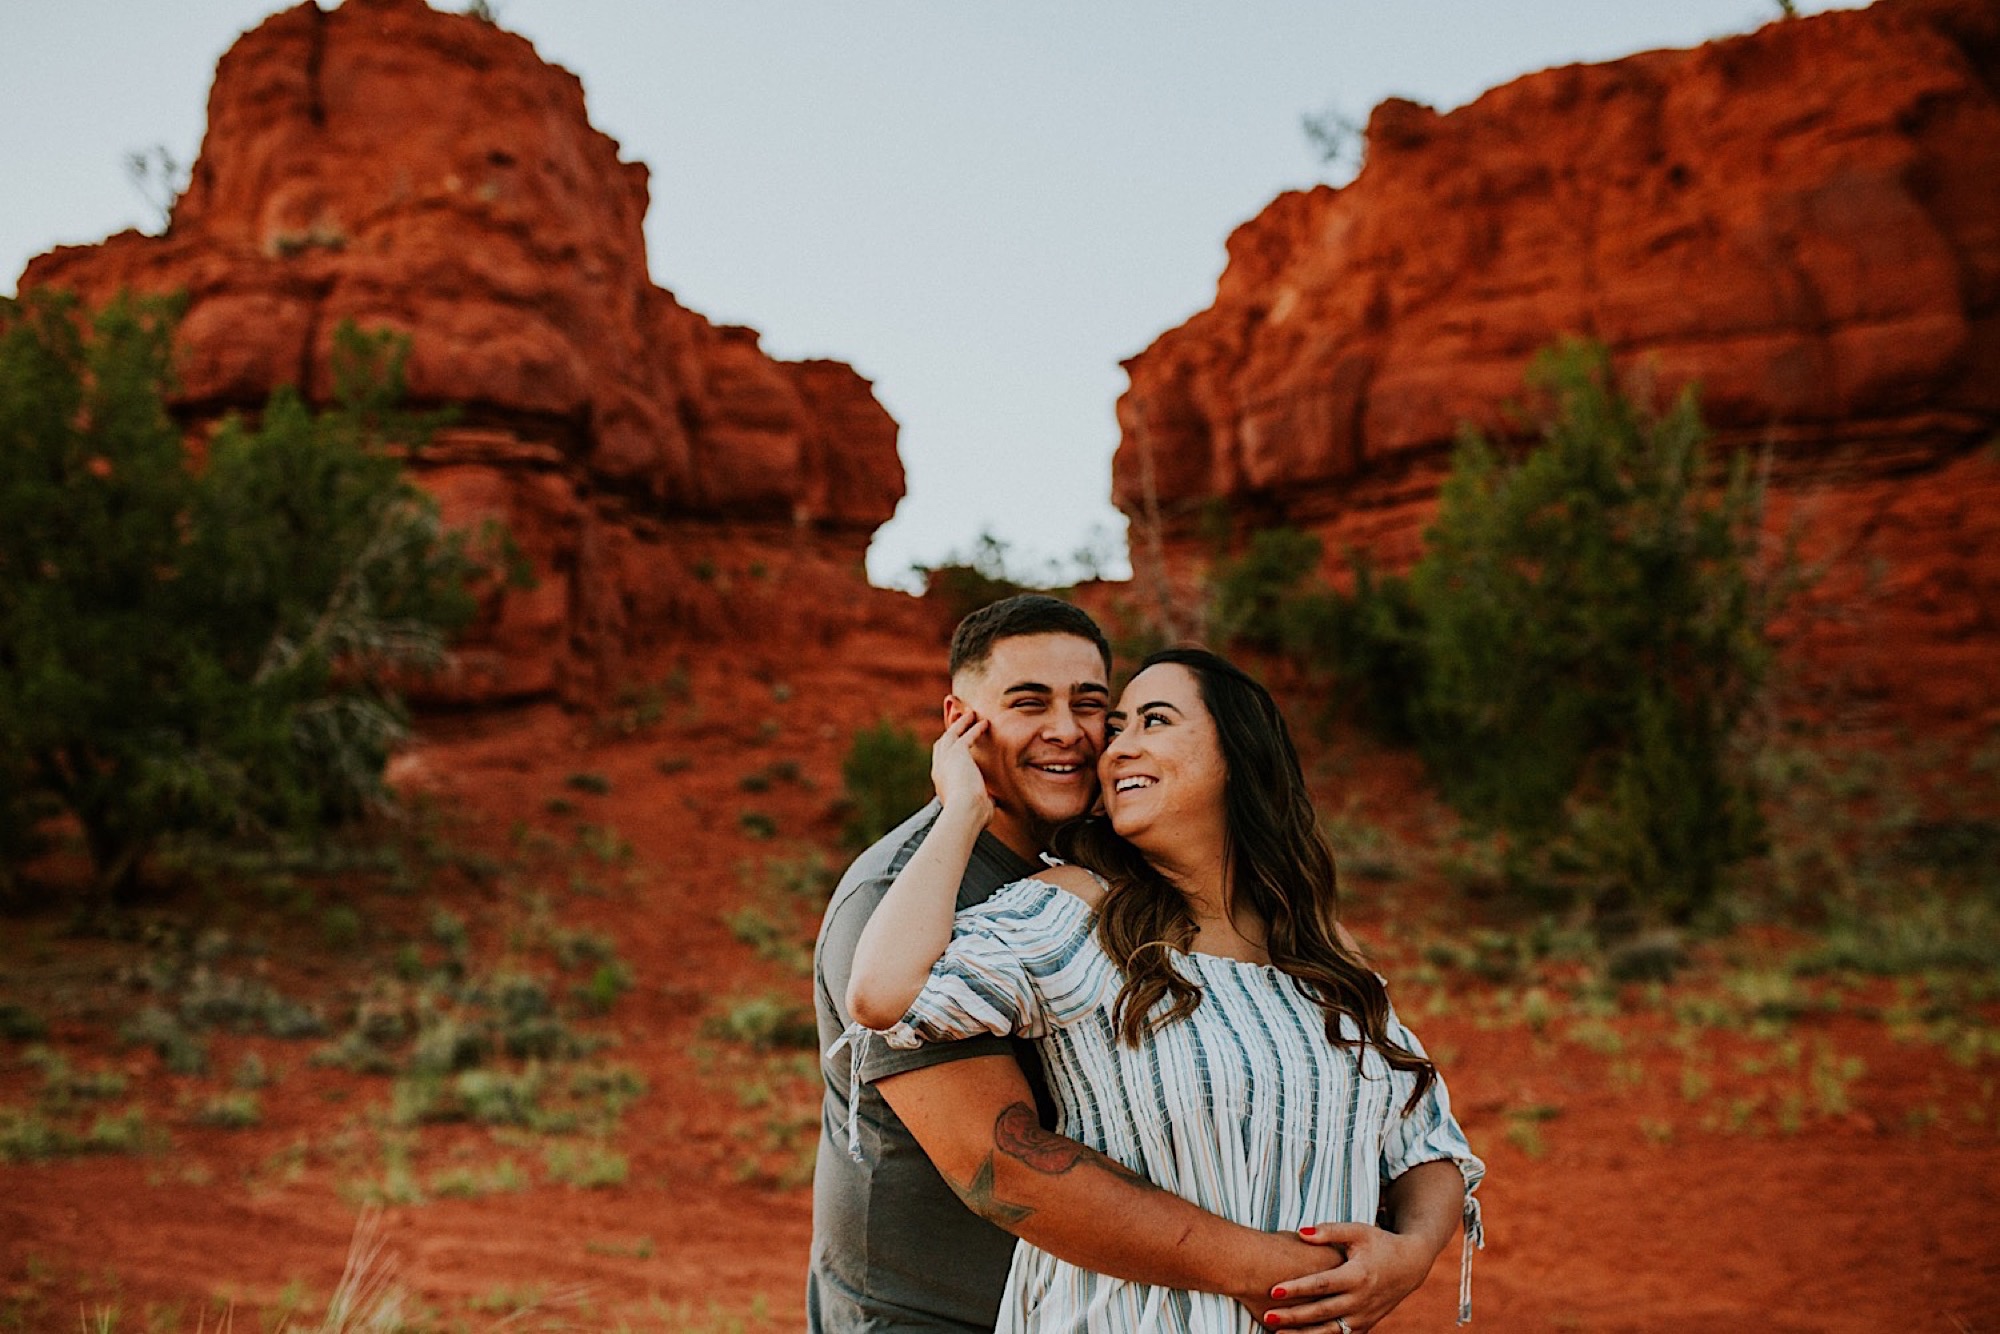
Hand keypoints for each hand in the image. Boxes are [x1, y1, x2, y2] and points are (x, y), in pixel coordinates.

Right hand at [932, 711, 994, 822]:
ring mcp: (946, 759)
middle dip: (950, 731)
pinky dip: (975, 727)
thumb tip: (991, 802)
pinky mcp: (957, 753)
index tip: (956, 744)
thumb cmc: (972, 817)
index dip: (948, 751)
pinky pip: (966, 735)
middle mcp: (940, 769)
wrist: (964, 812)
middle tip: (957, 722)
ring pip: (951, 734)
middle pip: (942, 743)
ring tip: (970, 714)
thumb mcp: (976, 808)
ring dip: (961, 723)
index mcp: (942, 783)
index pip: (942, 762)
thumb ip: (981, 801)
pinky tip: (985, 722)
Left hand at [1261, 1222, 1436, 1331]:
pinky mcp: (1364, 1326)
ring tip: (1275, 1333)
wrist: (1410, 1267)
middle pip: (1321, 1312)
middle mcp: (1361, 1300)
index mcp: (1358, 1275)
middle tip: (1267, 1316)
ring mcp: (1363, 1317)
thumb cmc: (1379, 1244)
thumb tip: (1301, 1232)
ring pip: (1329, 1331)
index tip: (1273, 1290)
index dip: (1298, 1288)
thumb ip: (1330, 1231)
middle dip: (1293, 1316)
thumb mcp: (1358, 1231)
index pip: (1322, 1284)